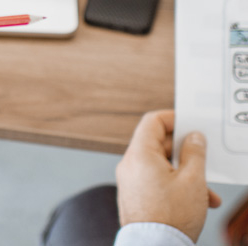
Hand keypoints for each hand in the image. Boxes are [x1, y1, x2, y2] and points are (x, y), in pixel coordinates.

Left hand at [116, 110, 220, 241]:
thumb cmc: (170, 217)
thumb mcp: (192, 181)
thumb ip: (194, 154)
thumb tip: (193, 137)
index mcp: (139, 154)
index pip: (152, 122)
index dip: (172, 119)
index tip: (189, 124)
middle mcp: (130, 164)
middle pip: (157, 144)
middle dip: (184, 153)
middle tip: (202, 159)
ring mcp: (130, 181)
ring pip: (160, 167)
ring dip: (184, 175)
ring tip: (206, 192)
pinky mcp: (134, 196)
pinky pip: (155, 182)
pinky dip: (173, 186)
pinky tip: (195, 203)